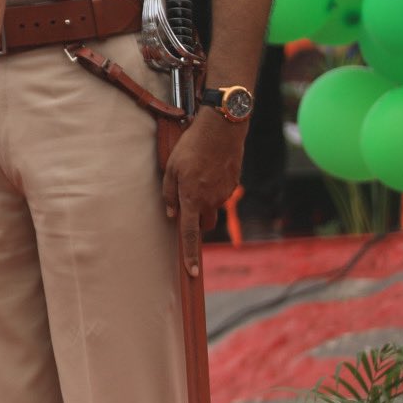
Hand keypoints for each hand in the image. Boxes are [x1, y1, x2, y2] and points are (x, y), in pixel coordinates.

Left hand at [163, 112, 244, 277]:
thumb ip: (169, 192)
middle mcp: (210, 201)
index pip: (190, 234)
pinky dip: (213, 187)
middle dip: (196, 221)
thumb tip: (170, 213)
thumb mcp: (171, 167)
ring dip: (203, 199)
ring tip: (197, 172)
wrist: (222, 130)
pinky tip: (208, 167)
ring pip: (212, 207)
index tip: (191, 273)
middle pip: (204, 224)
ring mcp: (224, 194)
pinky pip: (220, 194)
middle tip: (186, 200)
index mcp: (192, 199)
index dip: (189, 254)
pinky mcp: (233, 186)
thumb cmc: (191, 146)